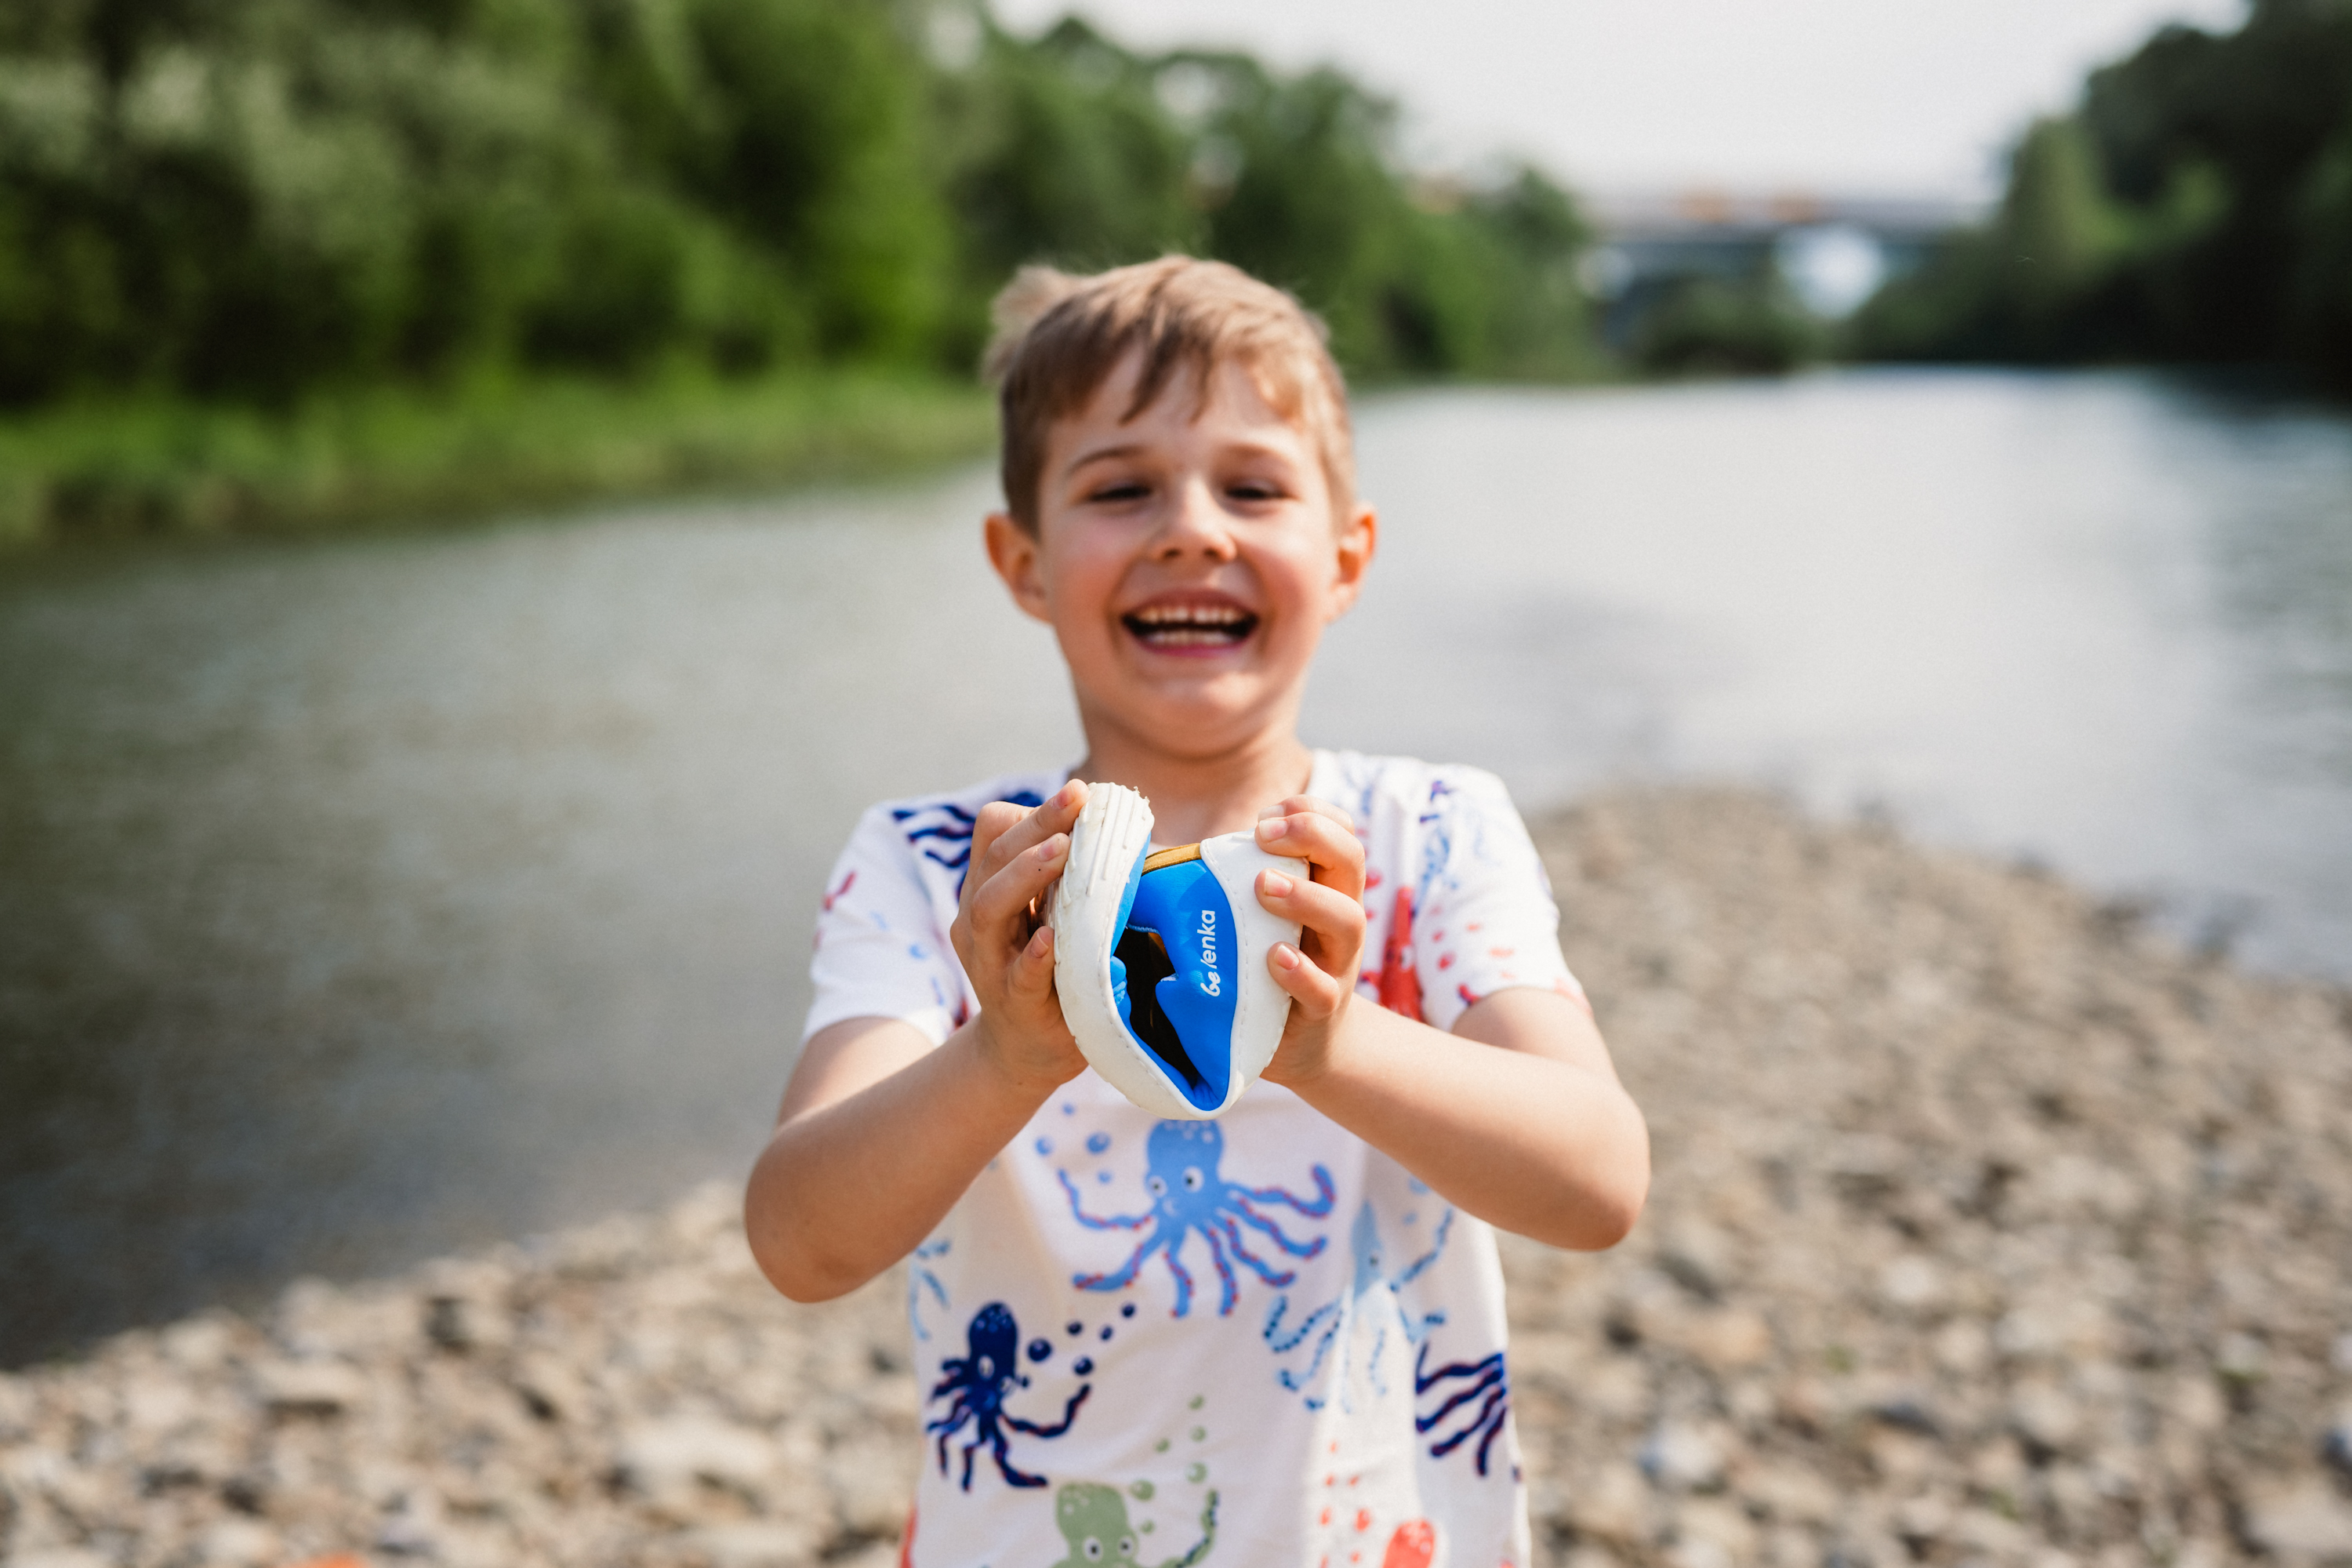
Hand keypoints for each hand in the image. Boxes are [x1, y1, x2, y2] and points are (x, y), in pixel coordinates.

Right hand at [950, 779, 1089, 1094]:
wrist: (1026, 1050)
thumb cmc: (1053, 970)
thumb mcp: (1057, 915)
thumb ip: (1076, 878)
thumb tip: (1130, 832)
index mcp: (991, 889)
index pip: (994, 833)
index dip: (1032, 811)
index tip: (1078, 794)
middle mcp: (979, 920)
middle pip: (994, 859)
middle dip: (1036, 825)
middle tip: (1075, 798)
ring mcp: (989, 962)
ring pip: (988, 908)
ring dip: (1025, 874)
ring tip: (1060, 850)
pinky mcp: (1012, 1003)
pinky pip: (1016, 976)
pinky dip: (1032, 956)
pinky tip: (1050, 939)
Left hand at [1250, 795, 1367, 1084]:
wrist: (1300, 1044)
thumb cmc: (1263, 968)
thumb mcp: (1255, 920)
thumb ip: (1228, 887)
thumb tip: (1150, 862)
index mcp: (1325, 887)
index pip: (1339, 831)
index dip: (1310, 812)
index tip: (1265, 815)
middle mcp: (1340, 918)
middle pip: (1352, 859)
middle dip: (1312, 834)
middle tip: (1262, 834)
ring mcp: (1337, 963)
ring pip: (1346, 919)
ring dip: (1306, 896)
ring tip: (1264, 886)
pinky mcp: (1322, 1009)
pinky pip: (1322, 989)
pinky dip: (1300, 971)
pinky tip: (1274, 958)